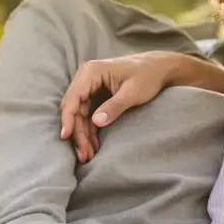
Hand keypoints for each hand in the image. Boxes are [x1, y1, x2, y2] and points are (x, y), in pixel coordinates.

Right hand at [58, 51, 181, 161]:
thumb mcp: (133, 92)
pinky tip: (93, 146)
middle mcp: (86, 77)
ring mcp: (90, 87)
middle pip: (74, 108)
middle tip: (83, 154)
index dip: (68, 118)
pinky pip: (88, 115)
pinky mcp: (96, 95)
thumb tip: (95, 122)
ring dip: (82, 134)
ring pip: (79, 114)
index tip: (65, 136)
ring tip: (87, 155)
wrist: (159, 68)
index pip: (73, 97)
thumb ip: (114, 106)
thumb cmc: (147, 75)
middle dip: (77, 132)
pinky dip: (90, 130)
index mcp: (92, 71)